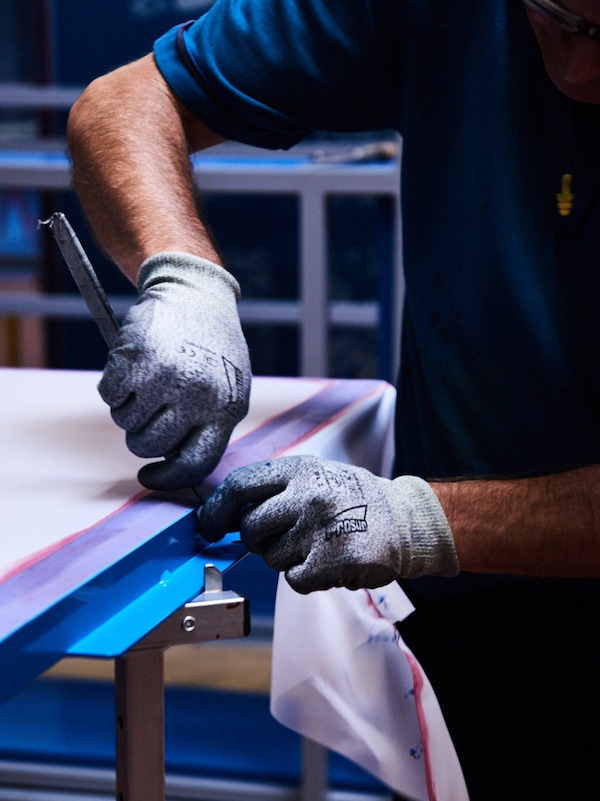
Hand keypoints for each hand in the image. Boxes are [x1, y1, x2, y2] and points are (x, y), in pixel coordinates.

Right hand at [98, 252, 250, 490]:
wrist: (195, 293)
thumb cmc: (213, 346)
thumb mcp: (230, 387)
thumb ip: (210, 424)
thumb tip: (179, 462)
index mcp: (225, 409)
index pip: (193, 464)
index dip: (167, 478)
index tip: (149, 476)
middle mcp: (197, 398)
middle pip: (151, 446)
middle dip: (142, 437)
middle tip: (146, 416)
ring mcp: (165, 379)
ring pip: (126, 423)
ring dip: (128, 409)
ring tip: (145, 385)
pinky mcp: (135, 360)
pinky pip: (109, 396)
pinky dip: (113, 387)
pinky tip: (132, 368)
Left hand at [197, 455, 458, 592]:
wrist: (406, 520)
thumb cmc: (353, 499)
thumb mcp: (316, 475)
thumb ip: (275, 490)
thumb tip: (223, 515)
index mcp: (299, 470)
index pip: (239, 485)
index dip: (216, 509)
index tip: (208, 525)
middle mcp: (307, 495)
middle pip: (249, 528)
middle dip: (259, 538)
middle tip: (286, 535)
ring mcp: (319, 529)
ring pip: (271, 558)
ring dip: (289, 558)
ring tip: (319, 543)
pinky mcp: (331, 561)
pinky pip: (294, 579)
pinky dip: (308, 577)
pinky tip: (330, 561)